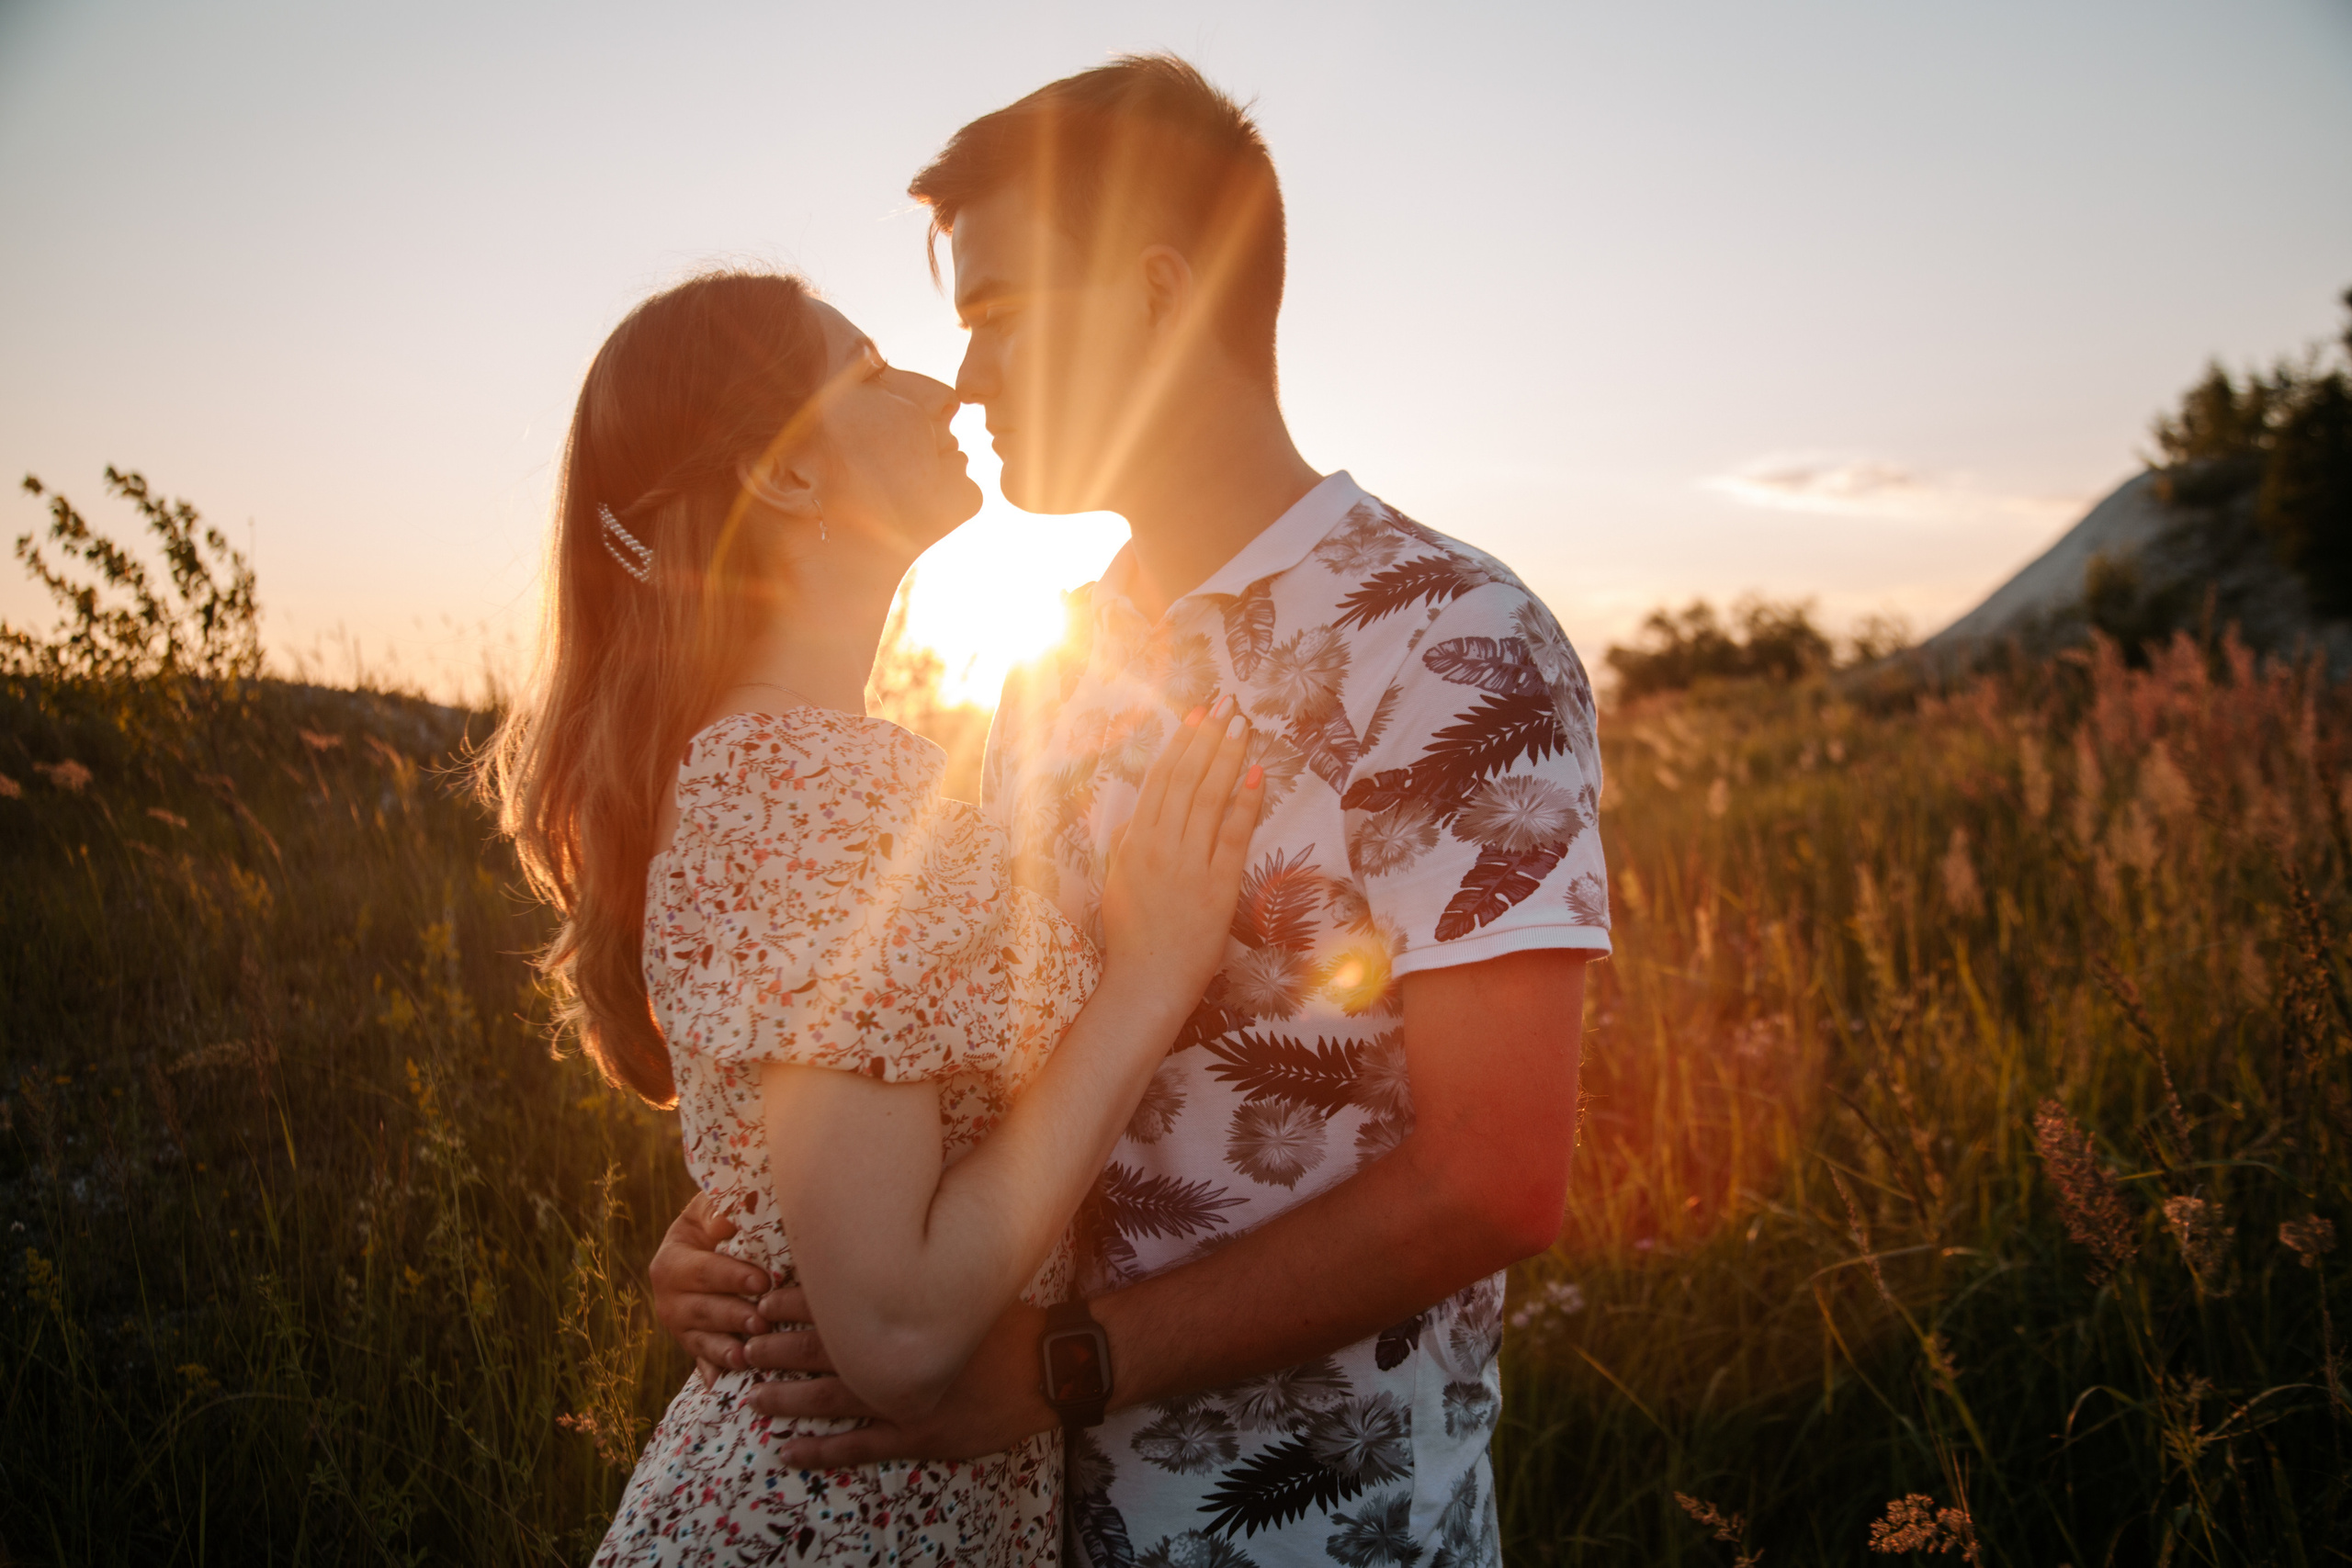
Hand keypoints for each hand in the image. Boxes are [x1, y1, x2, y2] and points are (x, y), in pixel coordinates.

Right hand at [648, 1191, 801, 1379]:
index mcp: (671, 1261)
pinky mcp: (692, 1348)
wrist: (703, 1250)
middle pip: (702, 1309)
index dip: (732, 1276)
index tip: (762, 1282)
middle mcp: (668, 1298)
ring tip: (748, 1355)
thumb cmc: (716, 1223)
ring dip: (725, 1349)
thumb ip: (714, 1210)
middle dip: (733, 1315)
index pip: (702, 1270)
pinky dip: (714, 1373)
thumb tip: (724, 1221)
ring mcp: (679, 1327)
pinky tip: (727, 1383)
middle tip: (762, 1322)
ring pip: (701, 1341)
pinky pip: (702, 1364)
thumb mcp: (708, 1209)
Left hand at [740, 1290, 1057, 1465]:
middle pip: (822, 1351)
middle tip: (740, 1344)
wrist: (1051, 1364)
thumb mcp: (968, 1283)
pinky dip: (820, 1451)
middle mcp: (898, 1354)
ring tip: (749, 1396)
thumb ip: (927, 1273)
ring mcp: (904, 1398)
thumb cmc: (1010, 1320)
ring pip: (830, 1399)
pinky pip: (858, 1447)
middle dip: (777, 1347)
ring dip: (787, 1397)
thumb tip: (892, 1244)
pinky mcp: (918, 1434)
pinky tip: (786, 1453)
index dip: (795, 1303)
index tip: (761, 1298)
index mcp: (907, 1313)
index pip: (837, 1305)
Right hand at [1098, 695, 1261, 1002]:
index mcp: (1134, 842)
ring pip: (1209, 798)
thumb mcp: (1117, 884)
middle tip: (1226, 704)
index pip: (1159, 781)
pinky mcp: (1217, 886)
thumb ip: (1126, 846)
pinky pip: (1233, 836)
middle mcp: (1160, 846)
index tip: (1195, 715)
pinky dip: (1246, 802)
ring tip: (1242, 726)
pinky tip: (1258, 774)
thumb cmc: (1131, 937)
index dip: (1180, 744)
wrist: (1147, 982)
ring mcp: (1189, 865)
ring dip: (1227, 758)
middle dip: (1207, 738)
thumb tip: (1136, 818)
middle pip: (1186, 780)